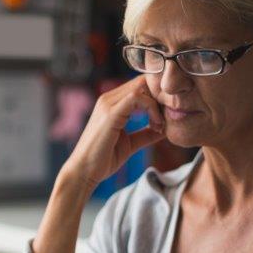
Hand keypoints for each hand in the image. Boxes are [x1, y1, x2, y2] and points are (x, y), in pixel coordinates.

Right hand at [60, 76, 165, 190]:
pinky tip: (156, 125)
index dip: (157, 97)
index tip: (166, 117)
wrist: (84, 171)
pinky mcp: (110, 113)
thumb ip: (146, 134)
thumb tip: (165, 130)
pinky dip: (151, 108)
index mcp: (112, 103)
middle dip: (160, 97)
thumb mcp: (130, 143)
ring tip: (160, 125)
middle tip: (167, 118)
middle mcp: (108, 99)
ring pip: (141, 86)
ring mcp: (108, 104)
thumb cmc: (103, 159)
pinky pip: (137, 98)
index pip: (140, 85)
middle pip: (142, 81)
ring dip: (157, 104)